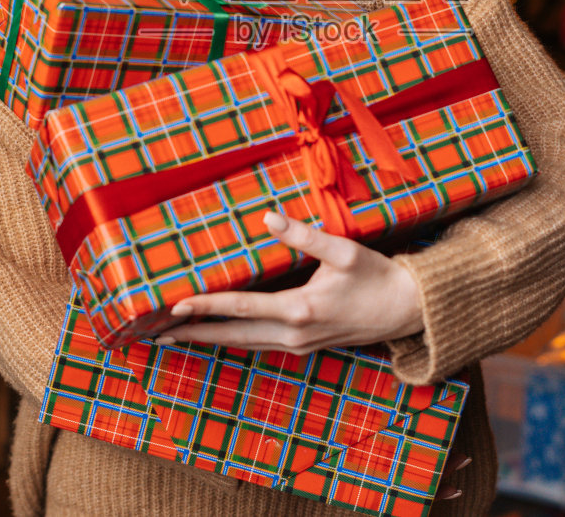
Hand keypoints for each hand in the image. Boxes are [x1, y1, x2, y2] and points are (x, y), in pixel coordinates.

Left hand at [157, 210, 423, 354]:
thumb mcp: (343, 251)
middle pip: (233, 337)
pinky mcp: (305, 346)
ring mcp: (299, 344)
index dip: (206, 305)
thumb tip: (268, 219)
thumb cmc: (377, 277)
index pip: (241, 308)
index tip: (175, 305)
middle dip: (195, 334)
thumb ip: (304, 236)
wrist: (406, 311)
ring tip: (179, 335)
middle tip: (158, 333)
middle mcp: (294, 334)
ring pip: (245, 344)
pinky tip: (221, 333)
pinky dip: (235, 339)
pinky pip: (260, 344)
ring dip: (212, 339)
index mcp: (300, 310)